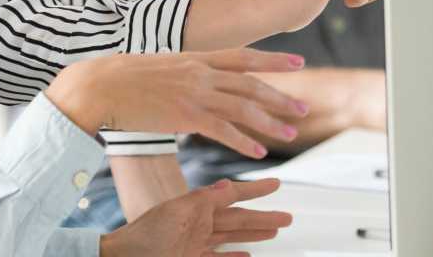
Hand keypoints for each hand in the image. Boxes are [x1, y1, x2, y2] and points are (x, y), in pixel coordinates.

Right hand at [47, 50, 310, 159]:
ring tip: (291, 133)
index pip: (245, 56)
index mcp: (197, 57)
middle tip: (304, 108)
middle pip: (252, 84)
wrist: (100, 85)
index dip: (274, 59)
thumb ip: (184, 70)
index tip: (298, 62)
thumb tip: (194, 74)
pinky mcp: (185, 116)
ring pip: (244, 108)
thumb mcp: (162, 64)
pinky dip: (245, 141)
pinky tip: (259, 151)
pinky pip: (223, 130)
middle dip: (281, 97)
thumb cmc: (124, 77)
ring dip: (271, 122)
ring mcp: (195, 93)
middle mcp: (201, 72)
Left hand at [101, 178, 291, 256]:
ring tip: (273, 232)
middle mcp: (200, 224)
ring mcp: (196, 244)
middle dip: (263, 217)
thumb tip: (228, 184)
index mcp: (197, 207)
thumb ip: (204, 200)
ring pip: (233, 238)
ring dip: (253, 235)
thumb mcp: (177, 212)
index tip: (276, 183)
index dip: (255, 190)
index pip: (233, 196)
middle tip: (287, 217)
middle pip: (239, 220)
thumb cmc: (145, 236)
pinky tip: (247, 255)